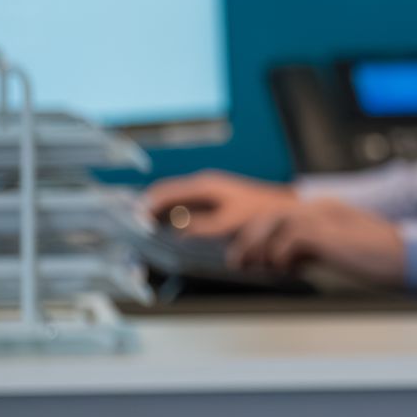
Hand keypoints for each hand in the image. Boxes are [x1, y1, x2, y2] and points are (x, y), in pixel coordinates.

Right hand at [145, 171, 295, 238]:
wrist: (284, 207)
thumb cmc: (259, 212)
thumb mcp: (228, 223)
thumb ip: (201, 227)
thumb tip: (177, 231)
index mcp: (204, 185)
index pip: (165, 191)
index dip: (147, 204)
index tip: (133, 218)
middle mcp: (203, 185)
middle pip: (166, 193)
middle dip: (148, 207)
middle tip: (132, 223)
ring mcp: (208, 191)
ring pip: (174, 199)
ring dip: (159, 211)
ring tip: (143, 226)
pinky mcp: (214, 200)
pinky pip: (186, 205)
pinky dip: (173, 214)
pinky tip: (168, 227)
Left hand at [225, 197, 406, 284]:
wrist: (409, 256)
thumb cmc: (380, 258)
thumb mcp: (339, 249)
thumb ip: (313, 249)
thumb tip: (285, 262)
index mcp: (324, 209)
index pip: (277, 215)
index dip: (255, 235)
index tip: (246, 256)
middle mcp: (321, 207)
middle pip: (269, 215)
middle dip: (247, 240)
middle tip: (238, 263)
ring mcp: (325, 217)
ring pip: (274, 223)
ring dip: (258, 248)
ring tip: (254, 267)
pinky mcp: (329, 233)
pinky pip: (292, 238)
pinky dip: (282, 255)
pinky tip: (288, 270)